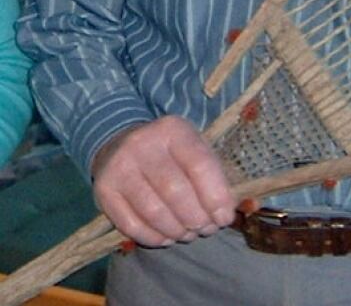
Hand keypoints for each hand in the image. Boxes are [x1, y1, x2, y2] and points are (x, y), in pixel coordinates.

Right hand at [91, 116, 235, 246]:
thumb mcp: (192, 147)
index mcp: (173, 129)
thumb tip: (228, 212)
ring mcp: (121, 167)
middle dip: (196, 218)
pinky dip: (153, 237)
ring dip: (176, 230)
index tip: (224, 218)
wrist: (120, 143)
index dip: (216, 196)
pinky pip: (131, 225)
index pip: (200, 165)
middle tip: (206, 229)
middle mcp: (144, 144)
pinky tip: (166, 237)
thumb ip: (212, 174)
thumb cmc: (168, 151)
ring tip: (188, 234)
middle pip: (176, 191)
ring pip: (154, 211)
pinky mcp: (104, 190)